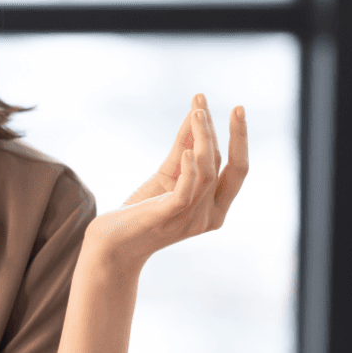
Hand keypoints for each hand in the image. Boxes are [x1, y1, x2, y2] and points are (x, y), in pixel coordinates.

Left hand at [83, 94, 248, 269]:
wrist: (111, 244)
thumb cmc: (140, 211)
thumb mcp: (167, 177)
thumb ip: (183, 149)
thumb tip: (196, 114)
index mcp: (214, 209)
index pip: (237, 171)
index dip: (240, 140)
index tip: (238, 109)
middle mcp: (208, 217)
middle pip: (230, 170)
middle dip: (235, 136)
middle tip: (236, 107)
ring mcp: (188, 220)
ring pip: (207, 174)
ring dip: (204, 139)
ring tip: (197, 113)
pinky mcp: (165, 218)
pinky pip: (185, 193)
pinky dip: (189, 170)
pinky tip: (188, 150)